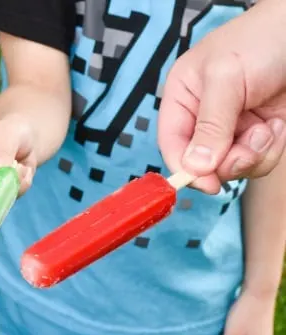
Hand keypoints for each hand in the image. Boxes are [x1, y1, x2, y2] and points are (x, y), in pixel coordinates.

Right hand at [0, 114, 36, 194]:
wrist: (24, 139)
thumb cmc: (16, 132)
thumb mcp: (12, 135)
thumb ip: (3, 152)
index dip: (0, 177)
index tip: (20, 167)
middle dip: (9, 183)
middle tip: (23, 168)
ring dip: (14, 188)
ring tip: (21, 170)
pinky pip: (0, 201)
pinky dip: (15, 192)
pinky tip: (17, 178)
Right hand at [158, 0, 285, 193]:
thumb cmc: (261, 39)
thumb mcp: (226, 79)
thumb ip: (209, 124)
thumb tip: (194, 166)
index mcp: (182, 98)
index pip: (172, 144)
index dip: (185, 168)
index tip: (207, 183)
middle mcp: (204, 116)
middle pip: (204, 162)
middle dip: (229, 161)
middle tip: (248, 147)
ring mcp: (233, 126)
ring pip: (234, 165)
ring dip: (255, 154)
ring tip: (267, 127)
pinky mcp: (260, 132)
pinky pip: (259, 160)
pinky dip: (272, 149)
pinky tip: (278, 124)